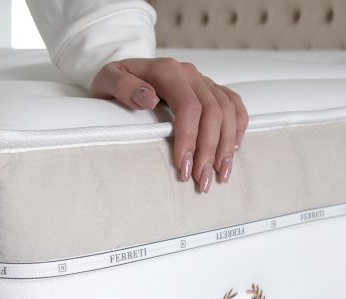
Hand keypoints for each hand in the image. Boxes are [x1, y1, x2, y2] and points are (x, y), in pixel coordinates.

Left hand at [91, 58, 248, 192]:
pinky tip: (234, 150)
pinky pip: (233, 104)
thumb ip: (123, 86)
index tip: (183, 167)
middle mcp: (189, 74)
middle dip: (209, 150)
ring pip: (227, 111)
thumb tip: (148, 97)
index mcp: (166, 71)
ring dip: (226, 146)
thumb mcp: (106, 81)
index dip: (189, 138)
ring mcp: (201, 81)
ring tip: (221, 175)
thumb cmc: (112, 84)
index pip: (188, 106)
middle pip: (212, 112)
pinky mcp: (209, 89)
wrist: (121, 75)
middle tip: (202, 181)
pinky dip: (238, 127)